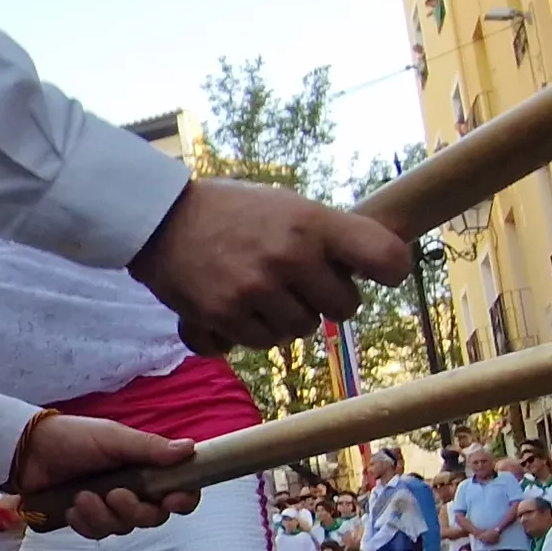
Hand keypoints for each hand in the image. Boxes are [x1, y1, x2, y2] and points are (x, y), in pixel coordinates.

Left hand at [9, 414, 198, 537]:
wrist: (28, 451)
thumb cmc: (74, 437)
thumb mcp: (112, 438)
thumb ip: (149, 448)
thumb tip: (190, 449)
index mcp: (145, 468)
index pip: (179, 491)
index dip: (182, 500)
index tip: (172, 500)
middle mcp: (133, 489)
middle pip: (153, 517)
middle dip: (135, 510)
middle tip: (114, 494)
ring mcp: (109, 507)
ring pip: (123, 528)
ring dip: (103, 516)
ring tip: (81, 496)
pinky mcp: (87, 520)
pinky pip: (97, 534)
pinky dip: (86, 523)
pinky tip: (71, 507)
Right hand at [127, 178, 416, 354]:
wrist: (160, 220)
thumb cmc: (233, 211)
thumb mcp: (288, 206)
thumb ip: (328, 234)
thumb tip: (382, 265)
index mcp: (311, 223)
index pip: (385, 257)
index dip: (391, 270)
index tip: (381, 273)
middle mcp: (289, 258)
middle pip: (343, 309)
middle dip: (325, 299)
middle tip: (298, 280)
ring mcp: (256, 291)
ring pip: (298, 331)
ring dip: (285, 318)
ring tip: (258, 290)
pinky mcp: (224, 317)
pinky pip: (259, 344)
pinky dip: (248, 331)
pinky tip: (232, 304)